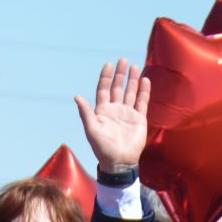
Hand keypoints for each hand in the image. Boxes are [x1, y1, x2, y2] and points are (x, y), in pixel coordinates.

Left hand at [74, 58, 150, 172]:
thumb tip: (77, 97)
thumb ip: (85, 113)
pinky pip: (142, 101)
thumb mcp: (92, 130)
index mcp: (102, 111)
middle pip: (117, 88)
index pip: (103, 90)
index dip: (106, 77)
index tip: (109, 64)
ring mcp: (127, 113)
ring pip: (130, 92)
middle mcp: (114, 110)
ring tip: (135, 66)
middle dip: (120, 74)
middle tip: (123, 60)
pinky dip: (143, 91)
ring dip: (132, 80)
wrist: (119, 161)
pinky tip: (145, 80)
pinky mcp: (139, 118)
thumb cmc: (102, 148)